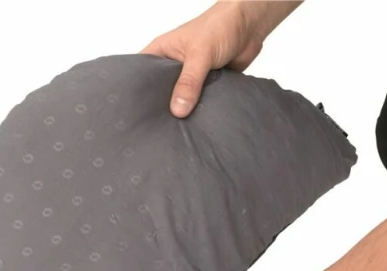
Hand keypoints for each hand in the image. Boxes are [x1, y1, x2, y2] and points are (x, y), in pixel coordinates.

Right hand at [141, 1, 300, 117]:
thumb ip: (189, 82)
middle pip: (161, 92)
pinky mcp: (206, 85)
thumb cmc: (219, 25)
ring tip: (178, 129)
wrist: (249, 25)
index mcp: (162, 52)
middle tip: (159, 126)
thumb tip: (178, 110)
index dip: (138, 92)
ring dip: (185, 109)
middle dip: (163, 106)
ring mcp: (190, 76)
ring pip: (182, 98)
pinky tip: (198, 121)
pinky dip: (201, 109)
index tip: (136, 113)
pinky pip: (199, 102)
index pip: (141, 74)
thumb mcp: (200, 54)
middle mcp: (173, 65)